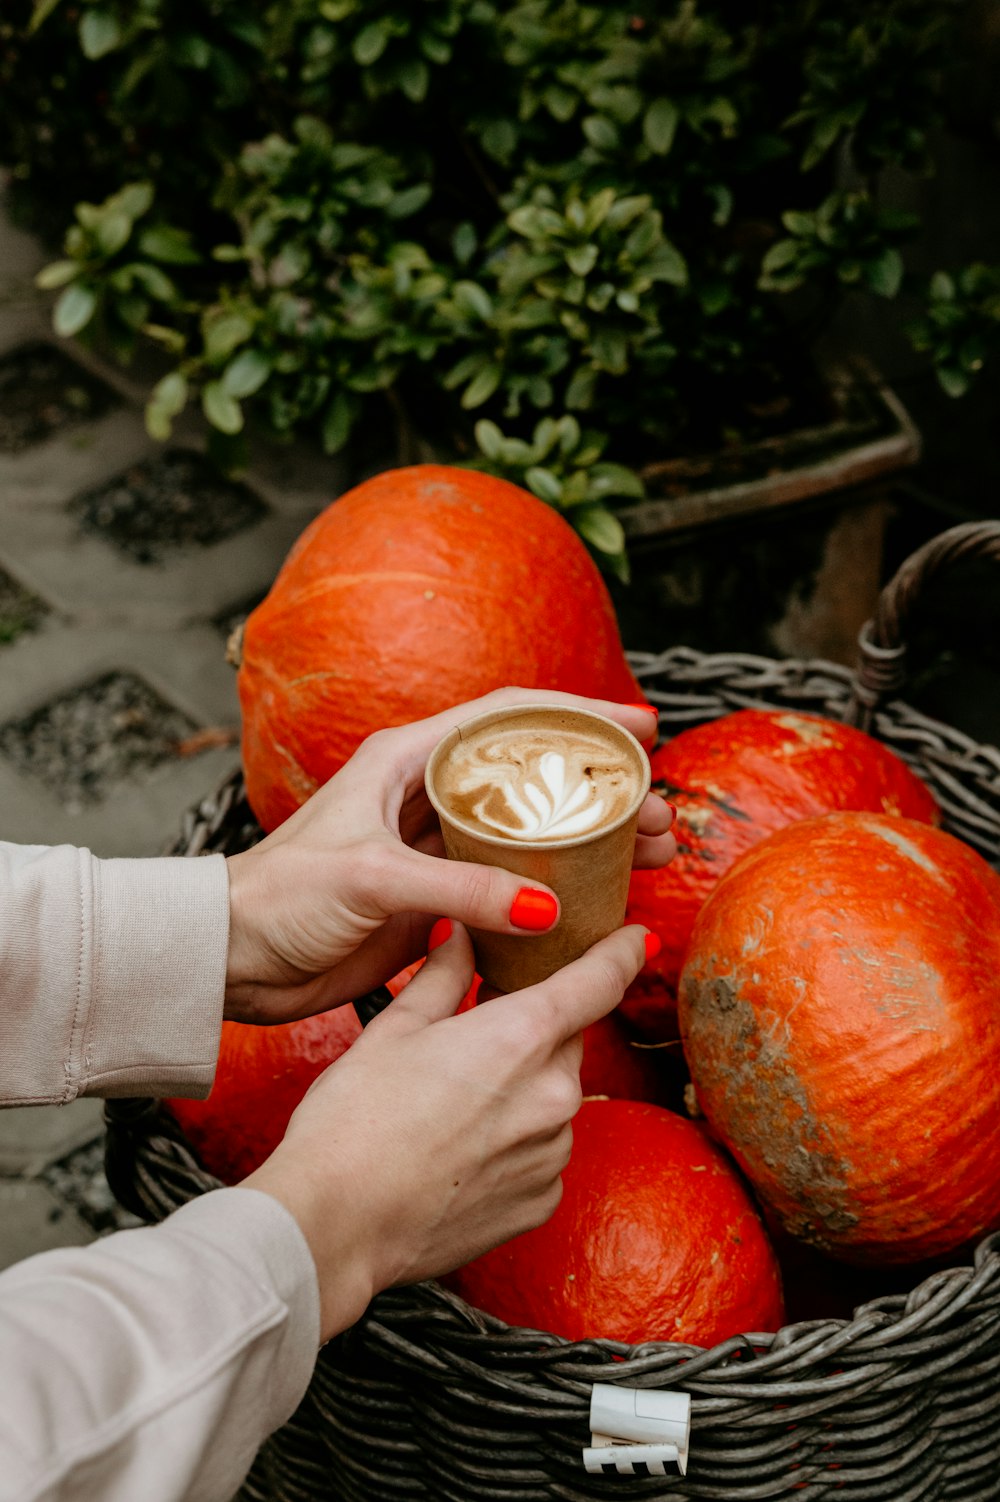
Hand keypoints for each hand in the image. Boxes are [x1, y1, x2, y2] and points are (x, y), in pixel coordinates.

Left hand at [225, 687, 674, 1023]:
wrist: (236, 958)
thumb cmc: (282, 897)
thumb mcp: (371, 878)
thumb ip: (460, 887)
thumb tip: (548, 906)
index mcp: (406, 759)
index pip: (508, 717)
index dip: (578, 716)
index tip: (638, 730)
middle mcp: (425, 794)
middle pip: (532, 775)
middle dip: (599, 788)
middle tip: (656, 811)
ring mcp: (432, 847)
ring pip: (528, 831)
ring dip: (587, 840)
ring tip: (648, 853)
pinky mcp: (433, 898)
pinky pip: (509, 883)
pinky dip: (555, 888)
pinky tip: (594, 901)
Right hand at [241, 919, 651, 1340]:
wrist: (337, 1224)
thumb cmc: (353, 1121)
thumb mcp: (394, 1028)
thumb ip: (444, 974)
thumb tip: (462, 931)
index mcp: (522, 1036)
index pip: (599, 980)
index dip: (621, 951)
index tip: (638, 936)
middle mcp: (553, 1094)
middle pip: (566, 1040)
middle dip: (534, 1029)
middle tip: (478, 1034)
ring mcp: (552, 1154)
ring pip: (553, 1097)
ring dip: (523, 1088)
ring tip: (453, 1104)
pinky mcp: (540, 1202)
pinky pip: (542, 1152)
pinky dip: (515, 1142)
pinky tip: (461, 1148)